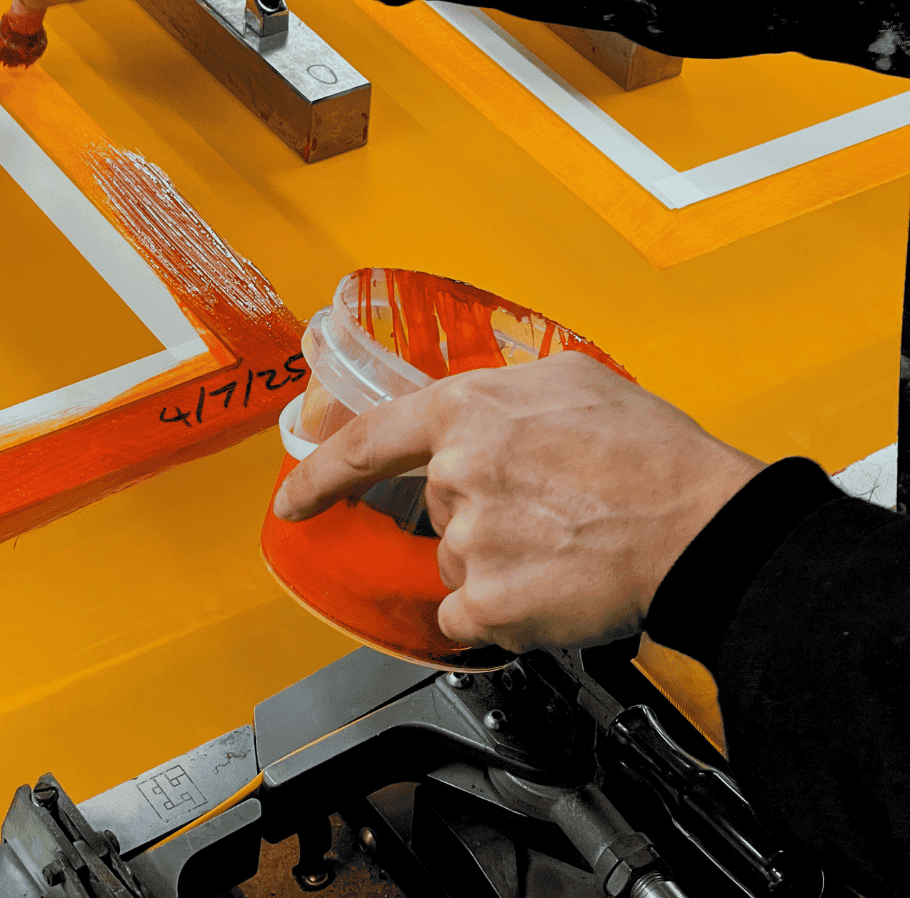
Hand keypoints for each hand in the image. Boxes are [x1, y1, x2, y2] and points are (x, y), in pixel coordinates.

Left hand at [273, 352, 763, 650]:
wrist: (702, 524)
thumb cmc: (652, 453)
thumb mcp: (571, 382)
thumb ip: (502, 397)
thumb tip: (476, 416)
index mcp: (469, 411)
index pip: (367, 441)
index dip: (322, 472)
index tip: (294, 498)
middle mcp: (459, 471)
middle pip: (436, 509)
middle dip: (479, 513)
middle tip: (548, 510)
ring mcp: (470, 540)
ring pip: (457, 562)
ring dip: (498, 562)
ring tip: (564, 544)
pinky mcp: (489, 602)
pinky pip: (469, 614)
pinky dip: (503, 609)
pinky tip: (552, 586)